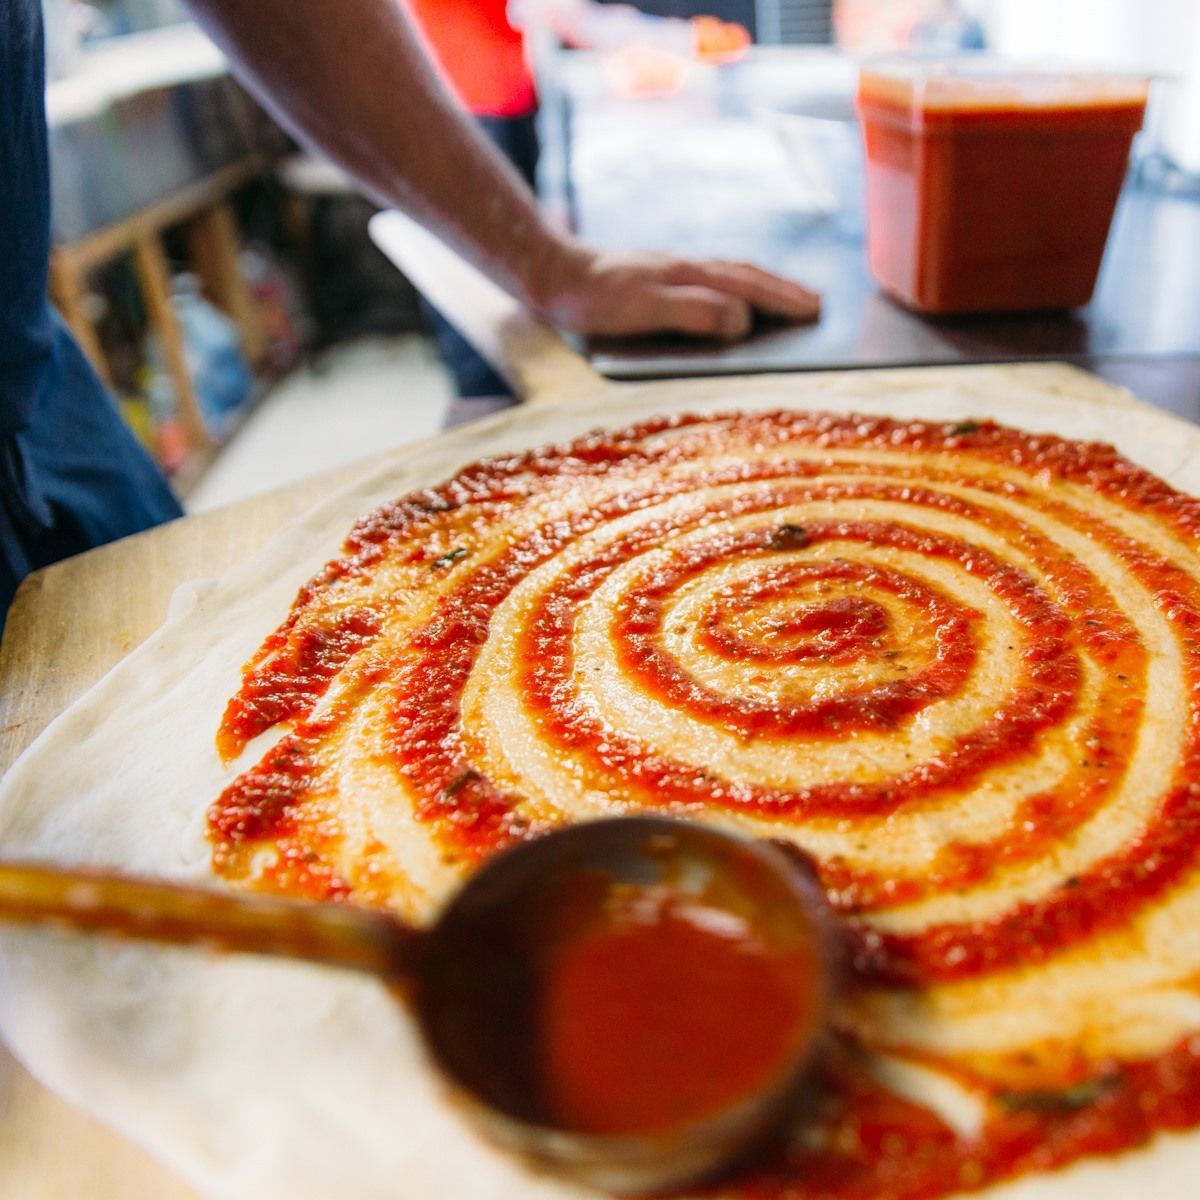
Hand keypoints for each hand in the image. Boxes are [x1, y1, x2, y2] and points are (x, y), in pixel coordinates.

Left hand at [534, 248, 821, 340]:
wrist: (549, 274)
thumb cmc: (592, 299)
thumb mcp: (642, 309)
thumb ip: (692, 312)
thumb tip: (743, 319)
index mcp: (690, 276)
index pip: (749, 287)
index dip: (783, 299)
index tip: (816, 312)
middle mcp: (687, 268)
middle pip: (747, 276)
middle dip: (784, 291)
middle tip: (818, 306)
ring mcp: (673, 271)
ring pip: (730, 275)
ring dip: (762, 287)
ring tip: (787, 300)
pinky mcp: (658, 279)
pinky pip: (710, 281)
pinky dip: (735, 288)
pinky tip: (733, 299)